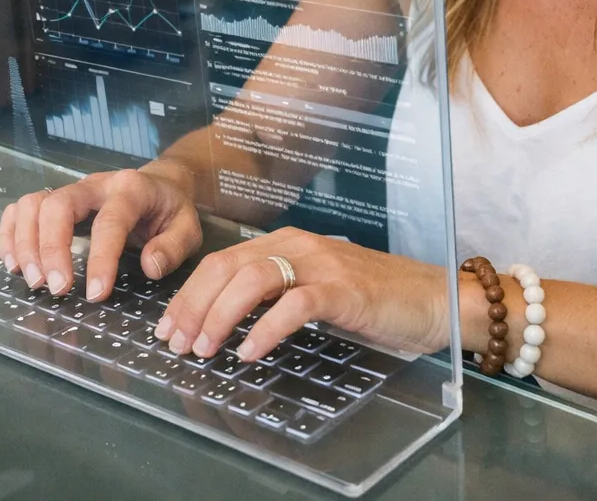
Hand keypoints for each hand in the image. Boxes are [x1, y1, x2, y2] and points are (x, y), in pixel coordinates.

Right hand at [0, 163, 201, 300]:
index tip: (95, 293)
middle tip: (56, 288)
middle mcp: (95, 184)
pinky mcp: (55, 199)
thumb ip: (173, 247)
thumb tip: (150, 266)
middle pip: (59, 205)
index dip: (100, 258)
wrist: (161, 183)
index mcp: (131, 189)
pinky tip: (14, 265)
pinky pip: (21, 209)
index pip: (110, 221)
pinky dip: (10, 235)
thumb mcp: (188, 227)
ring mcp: (72, 190)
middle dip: (52, 249)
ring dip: (26, 244)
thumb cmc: (171, 209)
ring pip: (34, 204)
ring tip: (34, 281)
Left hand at [152, 226, 450, 360]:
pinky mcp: (344, 290)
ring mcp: (321, 264)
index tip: (167, 327)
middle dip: (193, 305)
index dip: (188, 293)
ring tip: (205, 349)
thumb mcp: (312, 288)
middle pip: (228, 266)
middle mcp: (298, 245)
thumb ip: (274, 293)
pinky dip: (266, 329)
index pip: (222, 261)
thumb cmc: (370, 299)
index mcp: (285, 243)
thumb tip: (224, 321)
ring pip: (253, 279)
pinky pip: (295, 304)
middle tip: (175, 343)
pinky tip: (250, 352)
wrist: (429, 297)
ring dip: (221, 316)